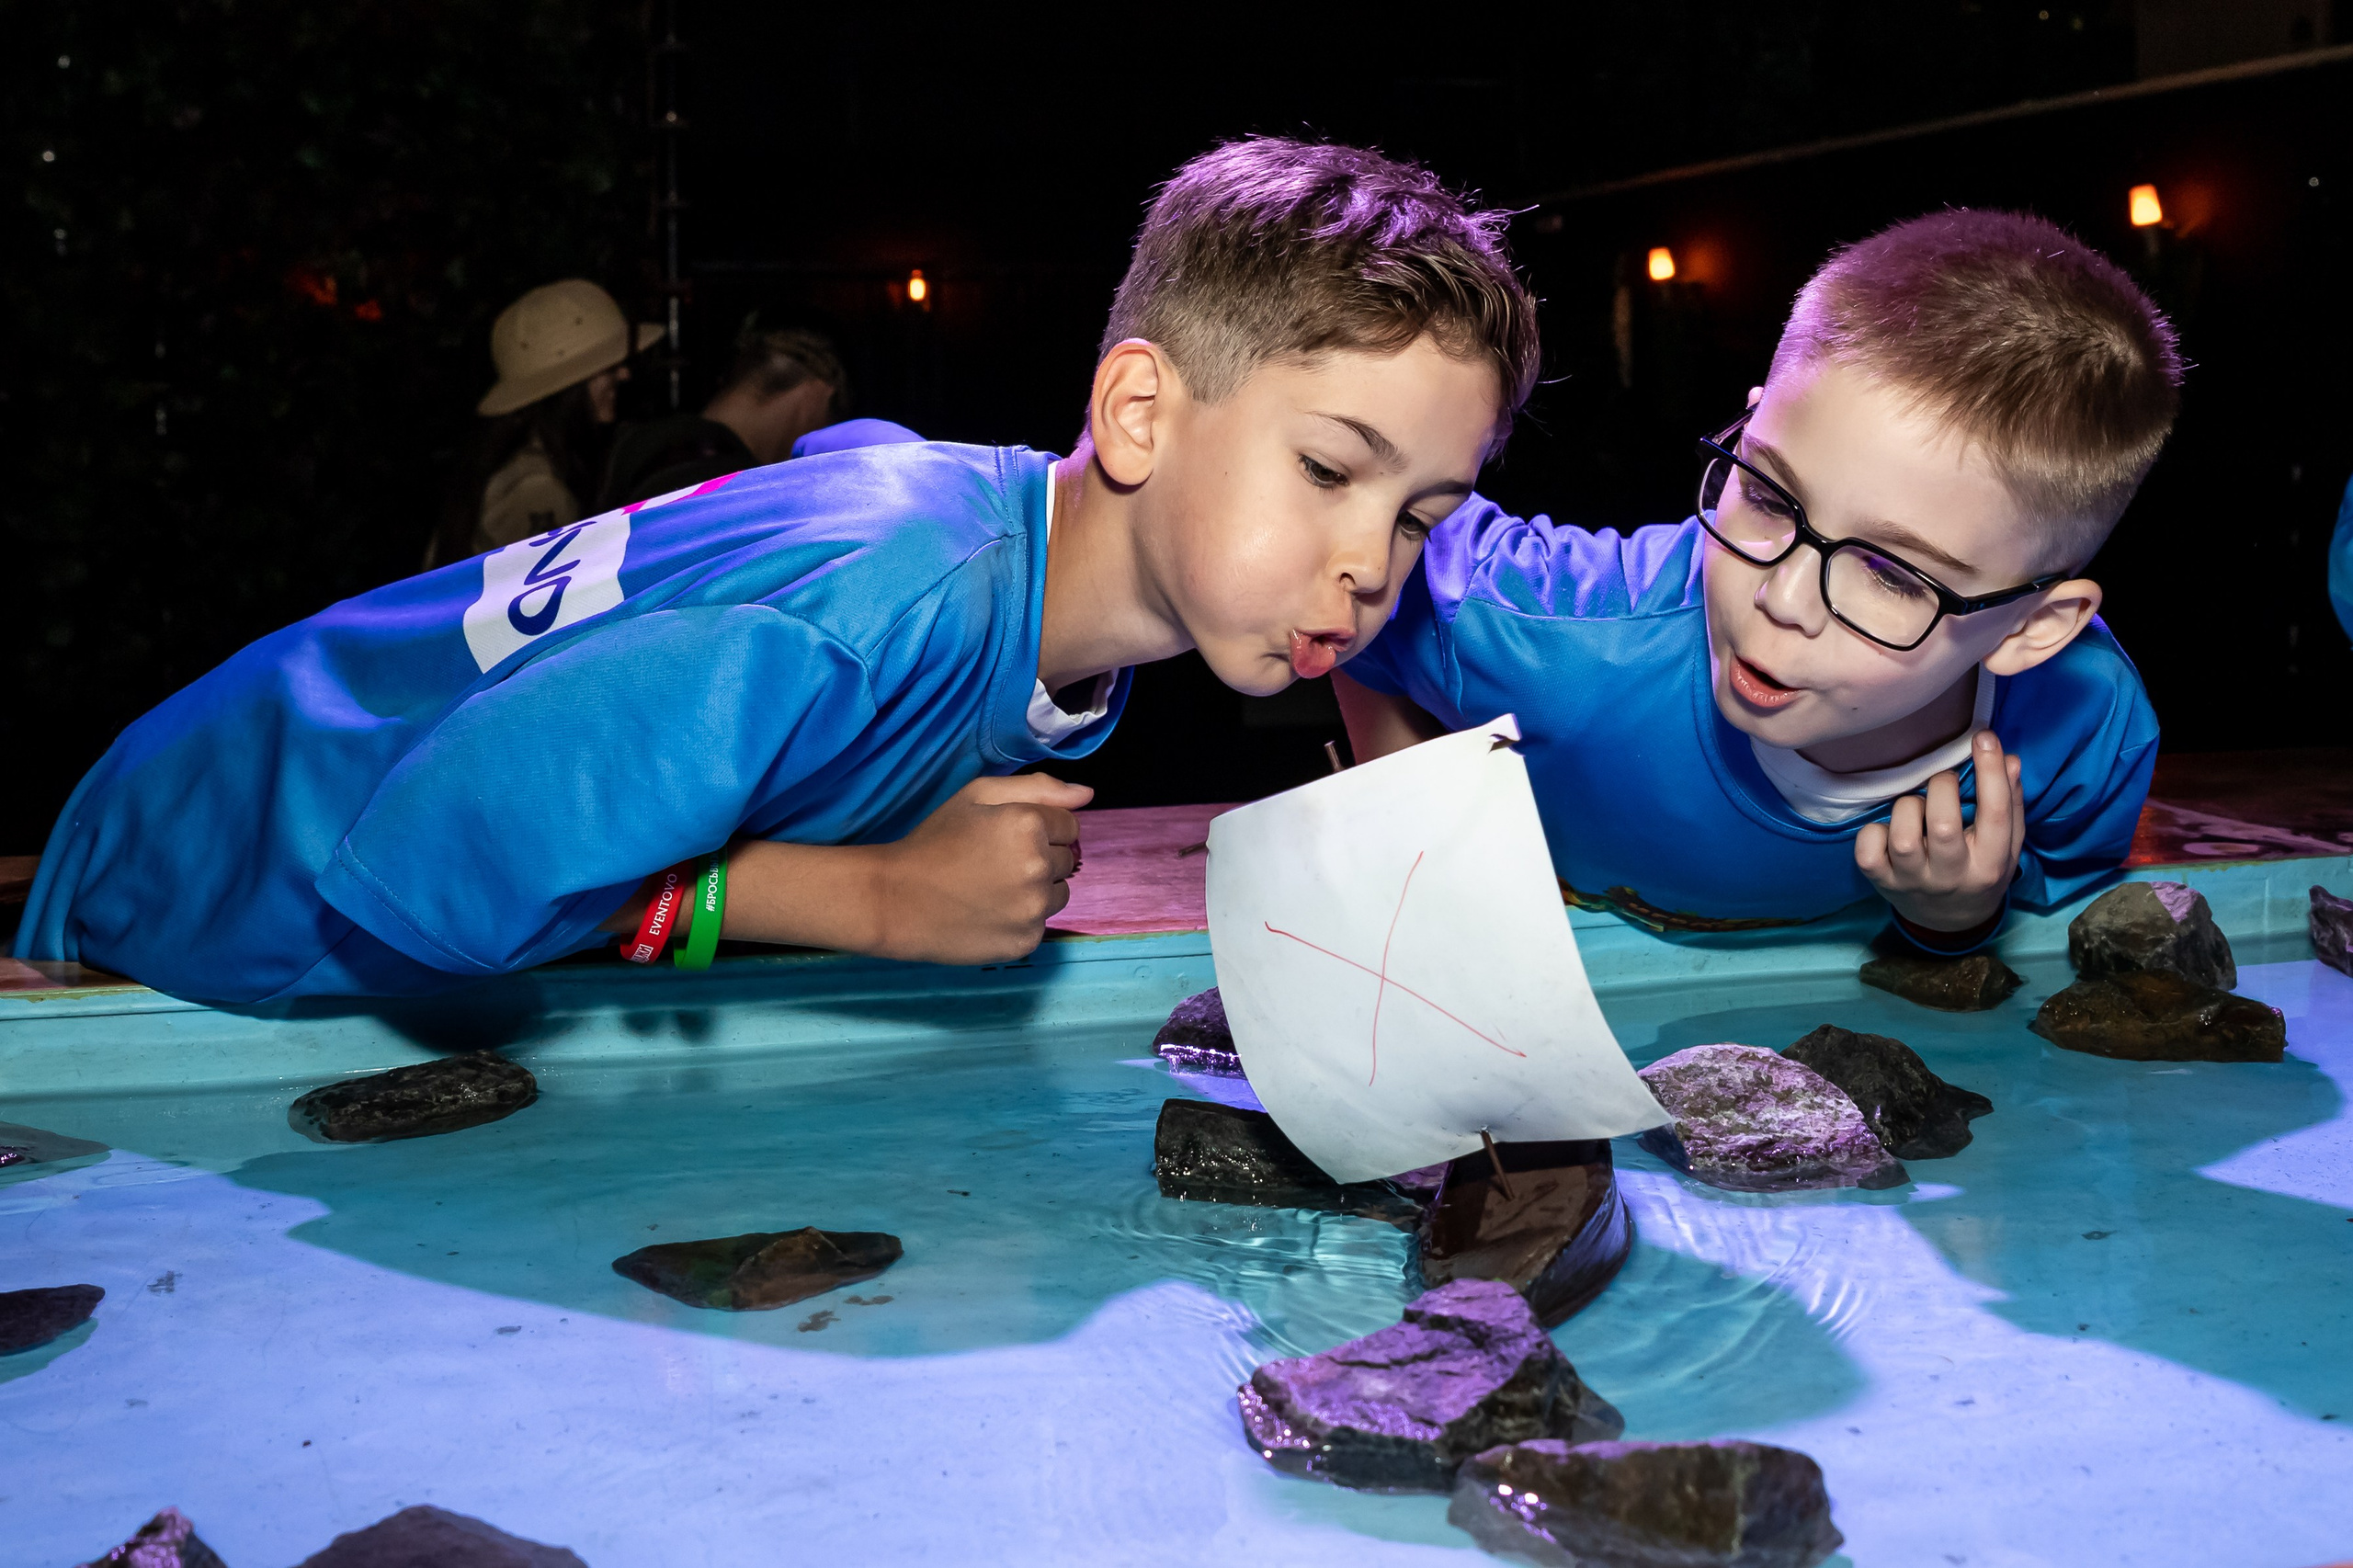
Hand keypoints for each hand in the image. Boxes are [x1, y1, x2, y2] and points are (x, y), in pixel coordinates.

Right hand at [862, 773, 1093, 962]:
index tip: (1008, 836)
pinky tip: (990, 912)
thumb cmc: (935, 841)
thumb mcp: (977, 795)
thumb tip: (1087, 795)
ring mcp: (1034, 909)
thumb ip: (1038, 788)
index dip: (1040, 827)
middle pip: (1066, 859)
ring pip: (1059, 893)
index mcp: (1028, 825)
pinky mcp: (1026, 941)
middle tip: (996, 862)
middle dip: (1040, 856)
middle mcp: (1038, 867)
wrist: (896, 899)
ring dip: (1038, 889)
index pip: (1070, 824)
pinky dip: (1023, 918)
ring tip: (995, 888)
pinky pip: (1041, 923)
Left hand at [1854, 731, 2023, 933]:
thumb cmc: (1980, 870)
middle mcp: (1952, 876)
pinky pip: (1868, 851)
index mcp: (1991, 864)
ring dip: (1907, 808)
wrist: (1951, 922)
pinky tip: (1888, 832)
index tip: (1983, 738)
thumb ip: (2010, 803)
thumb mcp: (2007, 844)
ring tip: (1916, 807)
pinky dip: (1873, 832)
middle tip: (1942, 782)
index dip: (1990, 770)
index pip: (1996, 814)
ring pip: (1902, 837)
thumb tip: (2009, 758)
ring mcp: (1913, 882)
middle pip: (1943, 825)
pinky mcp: (1881, 883)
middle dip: (1941, 788)